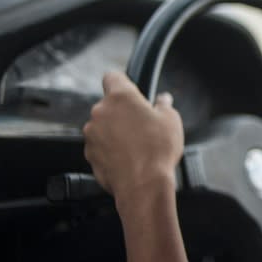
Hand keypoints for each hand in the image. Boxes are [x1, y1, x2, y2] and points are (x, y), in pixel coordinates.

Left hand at [83, 71, 183, 203]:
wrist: (143, 185)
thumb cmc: (157, 151)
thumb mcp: (171, 120)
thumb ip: (164, 105)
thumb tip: (163, 101)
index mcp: (120, 97)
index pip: (112, 77)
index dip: (122, 82)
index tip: (131, 90)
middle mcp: (100, 112)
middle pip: (109, 104)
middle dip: (123, 112)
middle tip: (143, 124)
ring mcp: (92, 134)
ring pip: (104, 126)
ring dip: (116, 131)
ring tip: (138, 144)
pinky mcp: (90, 154)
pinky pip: (101, 146)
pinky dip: (111, 149)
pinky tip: (129, 158)